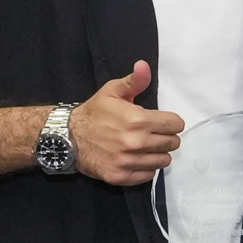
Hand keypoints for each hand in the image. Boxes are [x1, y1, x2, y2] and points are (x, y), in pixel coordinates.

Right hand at [71, 59, 185, 185]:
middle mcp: (136, 142)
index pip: (176, 125)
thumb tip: (144, 65)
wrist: (66, 137)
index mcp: (139, 120)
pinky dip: (145, 168)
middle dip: (166, 137)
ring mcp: (128, 161)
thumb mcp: (112, 91)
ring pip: (163, 161)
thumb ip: (134, 81)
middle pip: (173, 143)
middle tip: (152, 134)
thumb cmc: (93, 113)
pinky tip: (135, 159)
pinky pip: (148, 175)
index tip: (161, 122)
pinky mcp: (120, 176)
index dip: (171, 122)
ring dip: (157, 154)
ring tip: (144, 147)